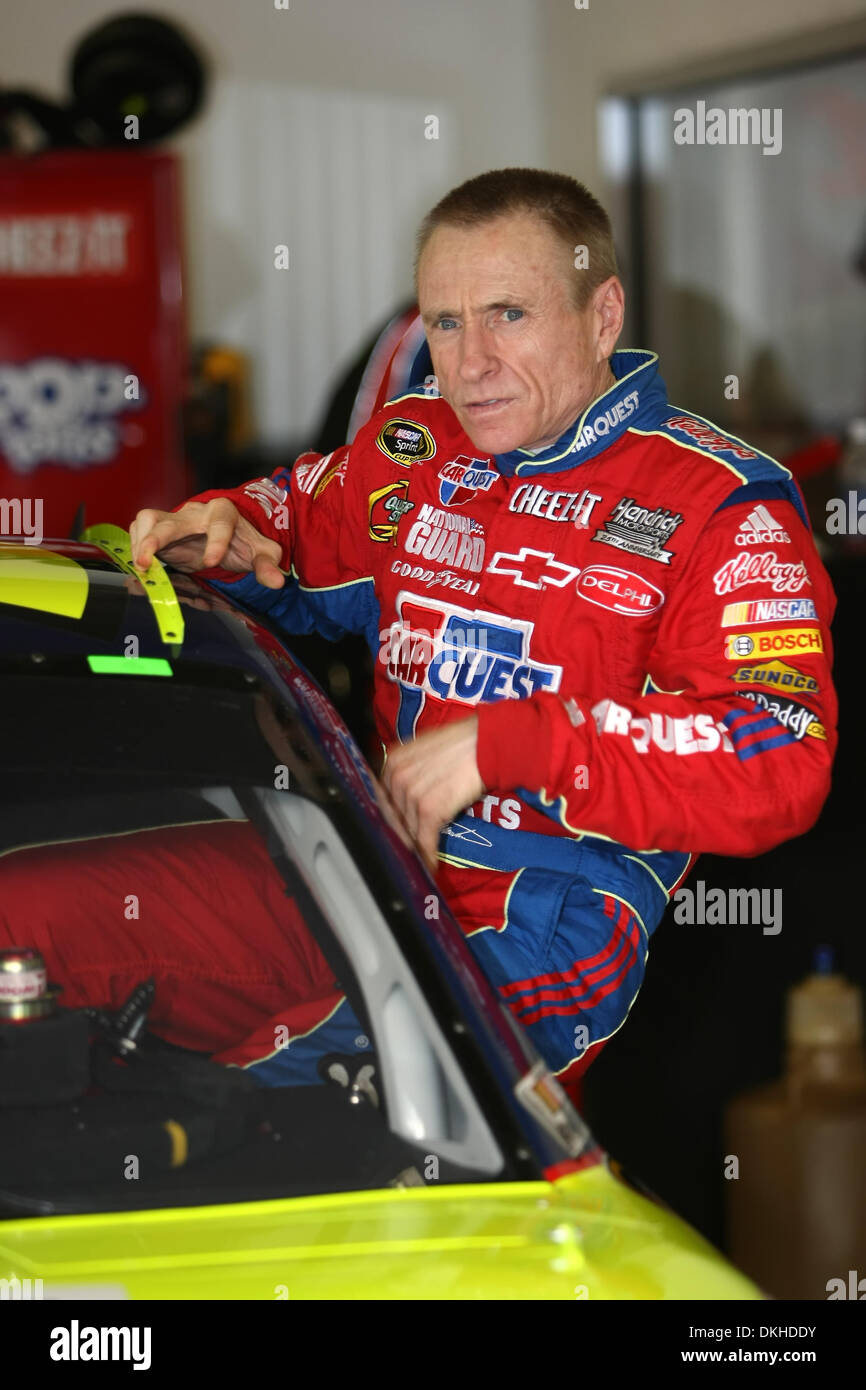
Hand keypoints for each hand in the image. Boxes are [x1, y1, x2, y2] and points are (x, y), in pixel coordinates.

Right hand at [129, 498, 285, 588]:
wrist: (226, 535)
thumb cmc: (241, 541)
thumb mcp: (261, 552)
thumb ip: (267, 565)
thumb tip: (276, 581)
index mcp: (224, 513)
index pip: (220, 523)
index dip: (216, 541)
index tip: (211, 561)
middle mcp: (194, 513)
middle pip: (171, 520)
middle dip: (156, 539)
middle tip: (147, 562)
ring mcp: (174, 520)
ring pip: (148, 520)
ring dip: (140, 543)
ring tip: (142, 566)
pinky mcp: (159, 530)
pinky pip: (139, 532)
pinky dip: (135, 548)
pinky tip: (141, 566)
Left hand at [382, 717, 483, 872]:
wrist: (488, 743)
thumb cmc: (466, 743)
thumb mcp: (428, 749)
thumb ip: (413, 770)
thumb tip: (411, 793)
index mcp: (393, 760)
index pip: (385, 798)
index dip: (393, 817)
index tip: (398, 830)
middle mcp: (397, 776)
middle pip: (395, 816)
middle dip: (402, 835)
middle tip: (409, 851)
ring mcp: (411, 794)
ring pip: (409, 829)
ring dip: (417, 846)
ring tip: (422, 859)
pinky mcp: (429, 810)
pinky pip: (425, 840)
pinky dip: (429, 855)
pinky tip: (432, 866)